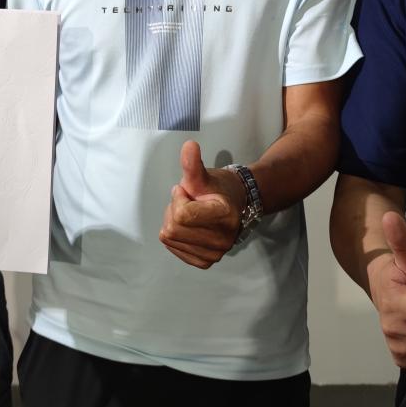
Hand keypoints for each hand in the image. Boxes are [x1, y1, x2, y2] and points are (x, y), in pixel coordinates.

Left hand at [159, 140, 246, 269]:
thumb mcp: (204, 175)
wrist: (235, 204)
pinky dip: (175, 235)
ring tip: (189, 213)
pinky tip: (188, 226)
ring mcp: (215, 254)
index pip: (181, 214)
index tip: (188, 191)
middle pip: (173, 228)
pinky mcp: (206, 261)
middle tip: (188, 202)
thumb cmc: (218, 188)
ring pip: (170, 238)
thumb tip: (189, 145)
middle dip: (174, 209)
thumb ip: (193, 164)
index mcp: (224, 216)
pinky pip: (173, 248)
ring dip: (173, 222)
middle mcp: (222, 240)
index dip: (178, 197)